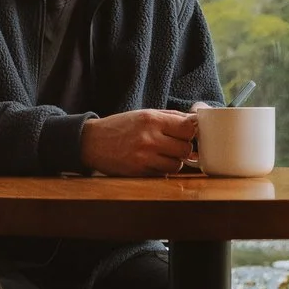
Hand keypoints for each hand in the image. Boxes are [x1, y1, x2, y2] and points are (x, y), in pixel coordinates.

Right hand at [79, 108, 198, 175]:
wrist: (92, 142)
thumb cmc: (120, 127)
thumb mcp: (143, 114)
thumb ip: (170, 117)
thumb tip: (196, 121)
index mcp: (151, 120)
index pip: (187, 128)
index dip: (190, 132)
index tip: (184, 133)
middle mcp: (149, 138)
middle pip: (186, 148)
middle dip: (182, 148)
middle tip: (173, 145)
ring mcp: (144, 158)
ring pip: (177, 165)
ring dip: (174, 161)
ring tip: (162, 154)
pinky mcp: (139, 172)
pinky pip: (163, 174)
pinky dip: (162, 170)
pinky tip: (152, 162)